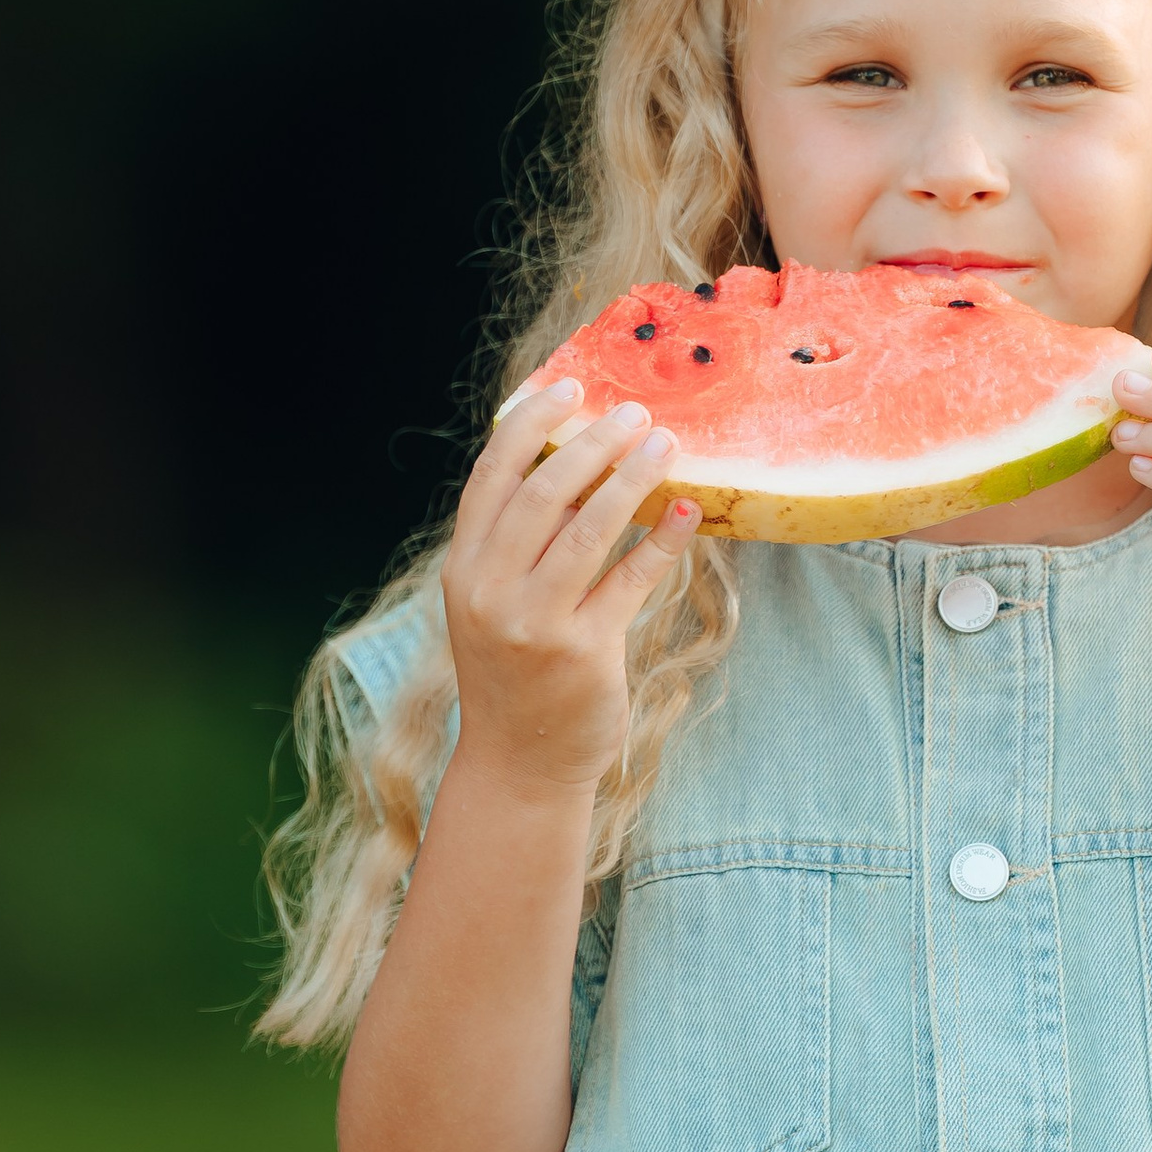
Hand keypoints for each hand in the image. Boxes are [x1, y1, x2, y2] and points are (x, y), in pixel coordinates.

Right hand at [441, 382, 696, 794]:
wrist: (519, 764)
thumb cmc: (516, 671)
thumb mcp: (496, 603)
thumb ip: (522, 543)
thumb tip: (581, 466)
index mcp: (464, 568)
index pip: (493, 475)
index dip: (530, 423)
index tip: (569, 387)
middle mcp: (492, 590)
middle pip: (544, 493)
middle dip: (592, 442)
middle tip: (634, 414)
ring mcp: (536, 622)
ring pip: (589, 528)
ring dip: (632, 478)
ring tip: (665, 445)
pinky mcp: (584, 651)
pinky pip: (631, 579)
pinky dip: (662, 541)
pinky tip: (687, 513)